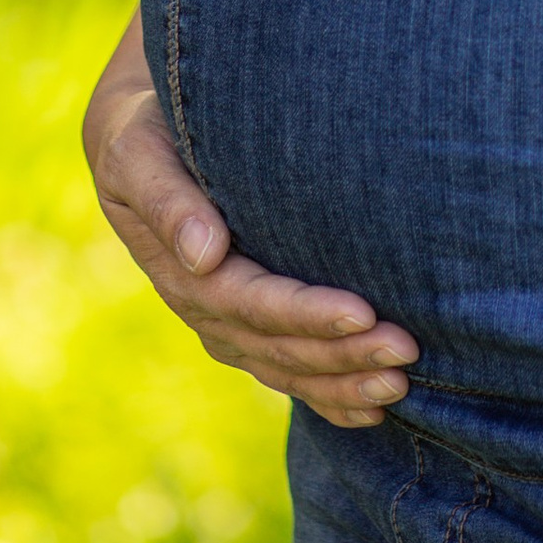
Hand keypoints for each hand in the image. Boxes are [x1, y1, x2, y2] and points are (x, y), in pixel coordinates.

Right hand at [83, 9, 418, 425]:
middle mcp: (207, 310)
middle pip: (280, 346)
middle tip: (405, 351)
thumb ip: (167, 200)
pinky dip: (329, 397)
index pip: (252, 303)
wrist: (144, 140)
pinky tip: (373, 410)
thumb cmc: (147, 132)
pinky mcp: (248, 328)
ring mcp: (228, 326)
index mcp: (183, 272)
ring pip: (290, 369)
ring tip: (400, 384)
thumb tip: (204, 252)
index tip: (363, 312)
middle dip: (343, 354)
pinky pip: (289, 373)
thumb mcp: (138, 154)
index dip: (306, 313)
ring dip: (345, 382)